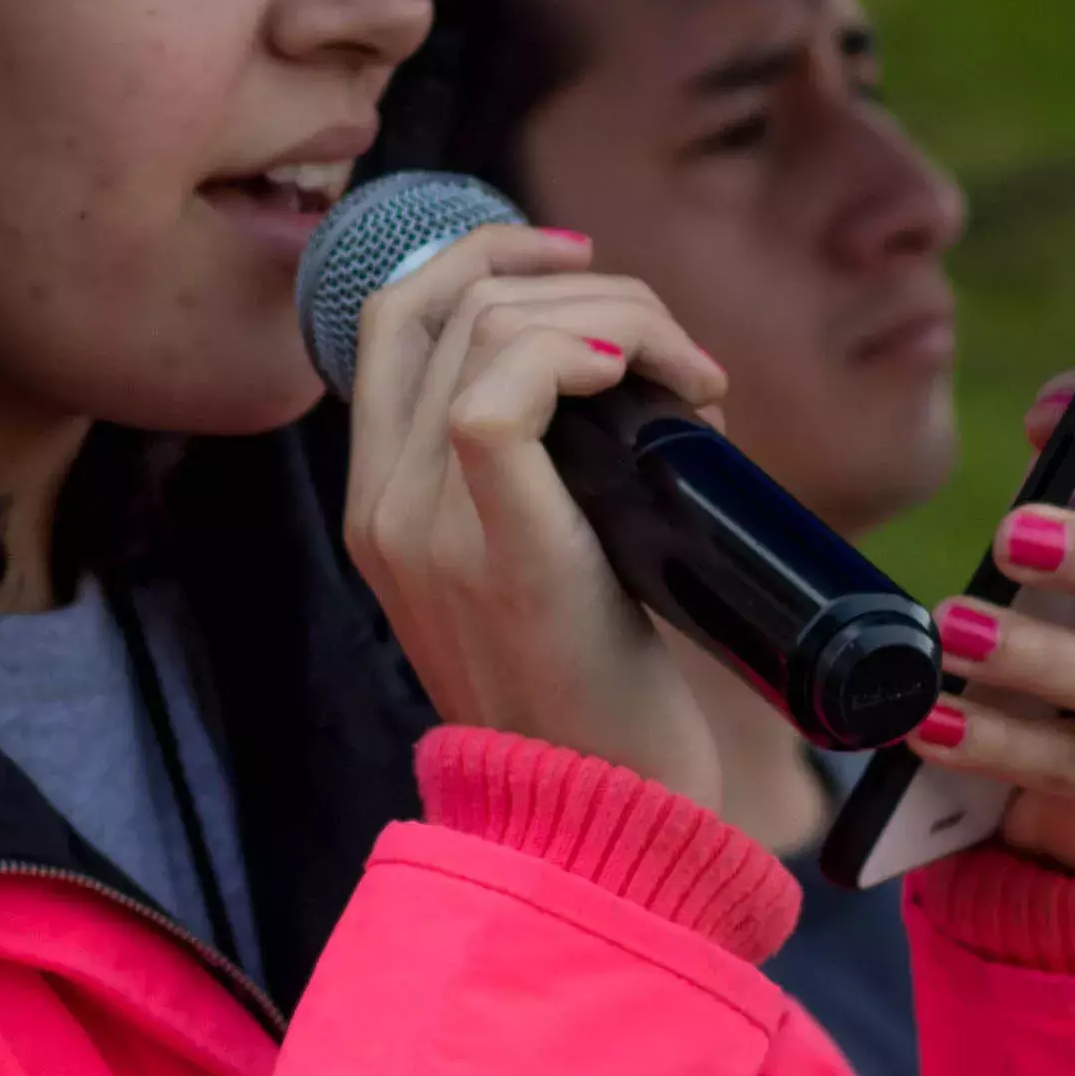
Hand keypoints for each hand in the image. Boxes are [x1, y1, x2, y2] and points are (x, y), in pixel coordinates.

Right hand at [340, 222, 729, 810]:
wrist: (601, 822)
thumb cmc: (603, 700)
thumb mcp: (554, 566)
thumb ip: (546, 482)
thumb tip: (630, 374)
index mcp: (385, 503)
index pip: (394, 314)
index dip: (483, 253)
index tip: (584, 263)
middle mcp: (381, 505)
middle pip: (447, 299)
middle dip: (580, 283)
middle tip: (676, 347)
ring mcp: (418, 526)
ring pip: (487, 326)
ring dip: (616, 316)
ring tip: (693, 380)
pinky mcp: (484, 546)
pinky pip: (500, 389)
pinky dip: (584, 352)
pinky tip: (651, 382)